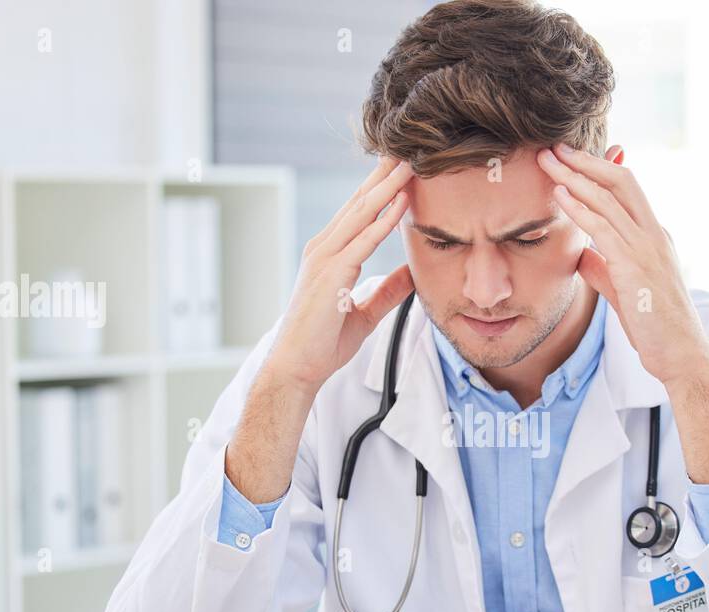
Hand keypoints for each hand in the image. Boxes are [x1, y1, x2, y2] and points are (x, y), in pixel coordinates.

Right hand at [268, 156, 415, 394]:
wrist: (297, 367)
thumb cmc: (324, 342)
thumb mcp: (365, 312)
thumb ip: (387, 291)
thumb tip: (411, 274)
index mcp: (330, 254)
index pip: (359, 212)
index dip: (380, 188)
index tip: (402, 166)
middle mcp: (324, 248)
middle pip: (359, 202)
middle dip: (384, 174)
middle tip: (408, 147)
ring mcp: (325, 258)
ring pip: (361, 213)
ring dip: (387, 187)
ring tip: (410, 163)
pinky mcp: (331, 273)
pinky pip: (363, 240)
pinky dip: (384, 220)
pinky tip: (402, 202)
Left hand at [536, 144, 708, 388]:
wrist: (681, 354)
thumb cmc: (656, 326)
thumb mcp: (624, 291)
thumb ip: (605, 269)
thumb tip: (583, 256)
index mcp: (654, 236)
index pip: (627, 190)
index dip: (598, 170)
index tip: (570, 159)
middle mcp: (654, 234)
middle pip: (619, 181)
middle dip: (585, 161)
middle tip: (553, 148)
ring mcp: (647, 247)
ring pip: (609, 198)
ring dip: (575, 176)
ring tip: (547, 161)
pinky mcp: (635, 265)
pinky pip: (603, 227)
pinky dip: (579, 208)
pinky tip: (560, 196)